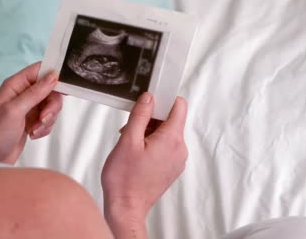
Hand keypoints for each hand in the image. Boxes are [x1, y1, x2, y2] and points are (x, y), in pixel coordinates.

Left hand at [0, 62, 61, 163]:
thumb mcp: (15, 111)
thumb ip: (35, 93)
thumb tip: (52, 75)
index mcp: (15, 84)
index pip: (40, 69)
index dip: (53, 75)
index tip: (63, 88)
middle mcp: (23, 93)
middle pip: (50, 90)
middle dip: (51, 106)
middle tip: (43, 119)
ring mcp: (28, 107)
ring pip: (51, 106)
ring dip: (47, 119)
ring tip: (34, 130)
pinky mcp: (33, 120)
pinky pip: (49, 119)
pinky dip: (44, 128)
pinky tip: (33, 134)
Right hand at [101, 93, 187, 237]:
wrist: (126, 207)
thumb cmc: (125, 179)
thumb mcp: (128, 140)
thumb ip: (140, 115)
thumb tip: (149, 98)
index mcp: (172, 139)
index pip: (179, 106)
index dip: (164, 99)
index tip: (150, 101)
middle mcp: (180, 149)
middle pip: (171, 120)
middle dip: (151, 119)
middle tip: (132, 129)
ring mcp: (177, 160)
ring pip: (166, 133)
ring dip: (149, 132)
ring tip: (131, 145)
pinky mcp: (171, 168)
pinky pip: (165, 147)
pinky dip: (152, 144)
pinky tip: (136, 153)